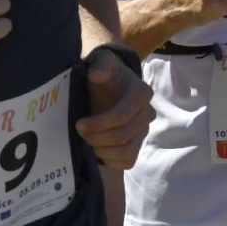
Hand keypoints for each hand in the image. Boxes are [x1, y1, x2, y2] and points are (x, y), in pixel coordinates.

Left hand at [76, 50, 153, 169]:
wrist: (110, 84)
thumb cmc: (106, 73)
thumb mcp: (102, 63)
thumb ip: (101, 66)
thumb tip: (97, 75)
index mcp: (142, 93)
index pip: (122, 116)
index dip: (99, 123)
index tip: (79, 123)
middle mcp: (147, 114)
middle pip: (123, 136)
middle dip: (97, 137)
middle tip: (80, 131)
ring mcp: (143, 132)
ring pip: (126, 152)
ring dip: (103, 150)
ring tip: (88, 141)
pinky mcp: (137, 145)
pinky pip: (128, 162)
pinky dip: (111, 160)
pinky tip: (98, 150)